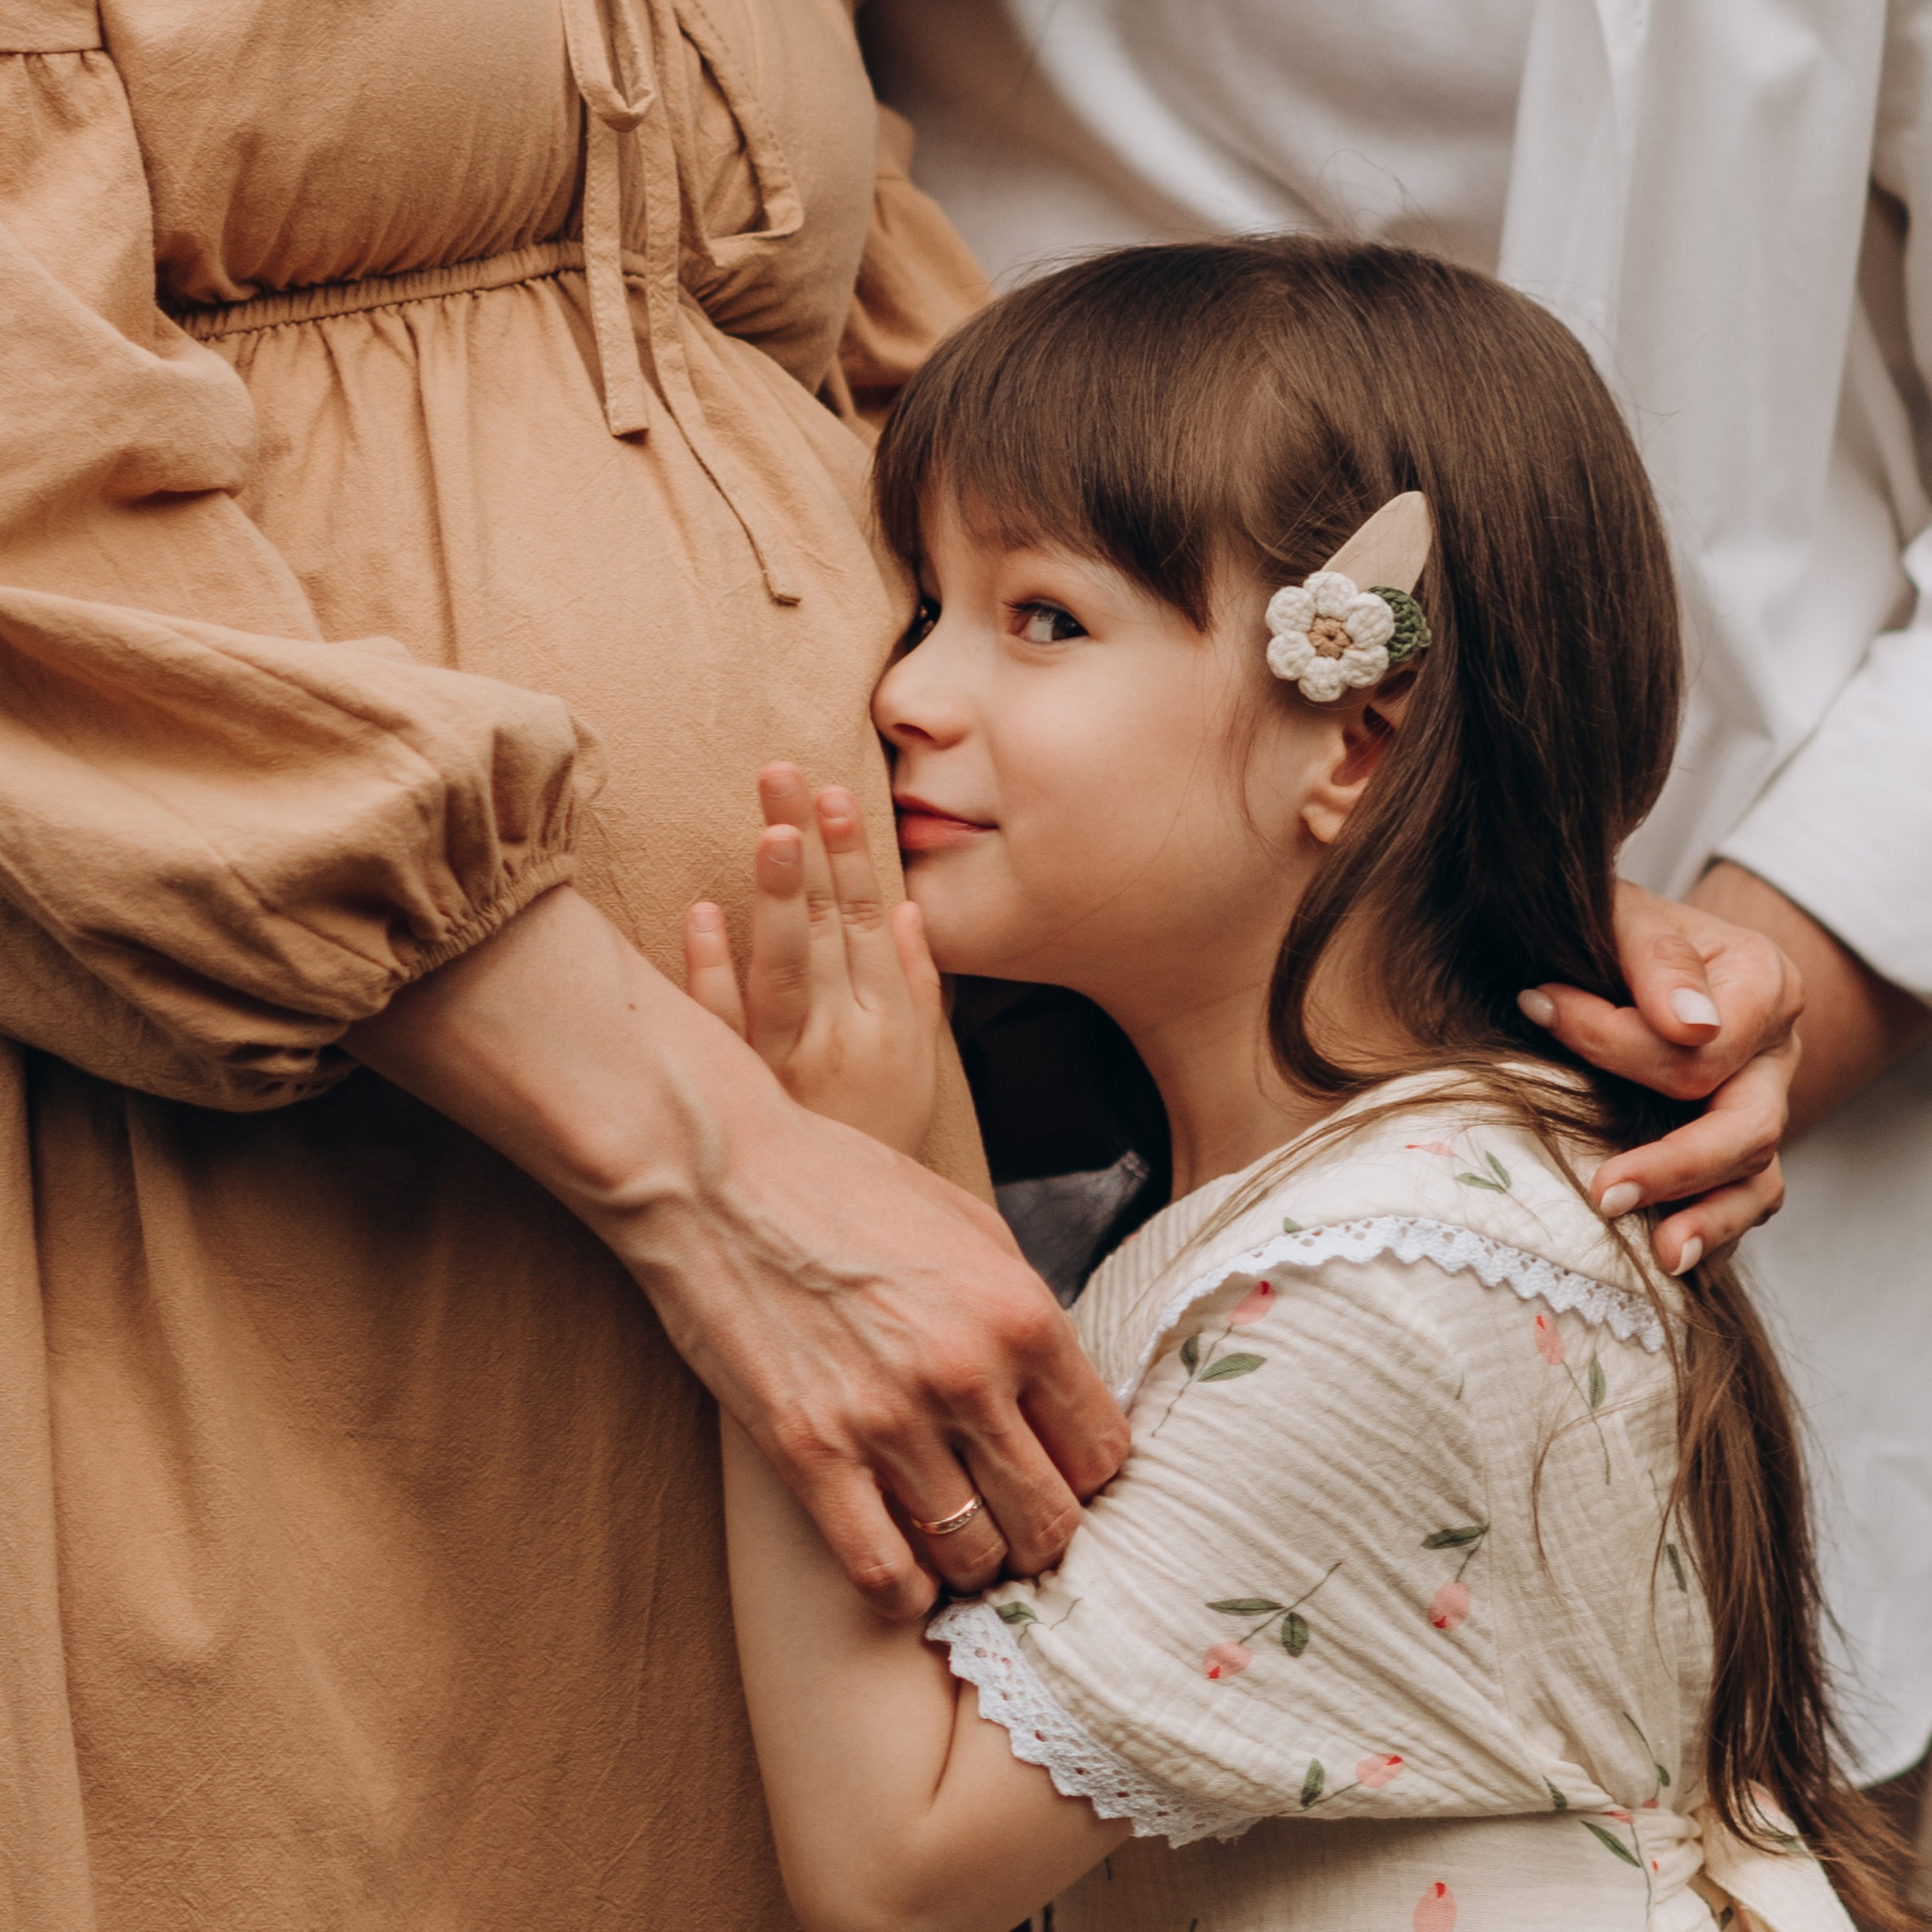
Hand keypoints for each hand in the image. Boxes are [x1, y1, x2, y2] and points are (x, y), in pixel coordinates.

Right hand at [345, 884, 1129, 1618]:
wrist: (719, 1176)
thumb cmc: (844, 1189)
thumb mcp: (970, 1227)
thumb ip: (1023, 1314)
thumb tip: (1062, 1394)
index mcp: (1020, 1312)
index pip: (1103, 1450)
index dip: (1087, 1473)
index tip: (1060, 1472)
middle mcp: (967, 1374)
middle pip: (1051, 1519)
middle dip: (1041, 1531)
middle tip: (1012, 1517)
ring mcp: (887, 1421)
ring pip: (976, 1558)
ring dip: (974, 1561)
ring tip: (957, 1537)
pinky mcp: (810, 1454)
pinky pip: (884, 1574)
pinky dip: (905, 1590)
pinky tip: (904, 1570)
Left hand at [684, 764, 941, 1156]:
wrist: (847, 1234)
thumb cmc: (878, 1139)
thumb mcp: (918, 1066)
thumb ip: (919, 987)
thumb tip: (911, 911)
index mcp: (890, 1025)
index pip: (872, 924)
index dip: (855, 857)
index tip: (838, 793)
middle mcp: (843, 1038)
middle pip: (830, 928)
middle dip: (812, 848)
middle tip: (786, 777)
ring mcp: (789, 1065)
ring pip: (785, 968)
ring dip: (779, 896)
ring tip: (772, 830)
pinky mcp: (741, 1092)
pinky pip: (725, 1027)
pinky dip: (712, 971)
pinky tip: (703, 915)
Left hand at [1517, 879, 1801, 1272]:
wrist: (1617, 946)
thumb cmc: (1613, 928)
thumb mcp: (1623, 912)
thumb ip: (1654, 956)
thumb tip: (1690, 1025)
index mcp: (1762, 986)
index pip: (1699, 1049)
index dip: (1614, 1040)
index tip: (1534, 1005)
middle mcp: (1773, 1055)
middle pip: (1747, 1128)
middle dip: (1675, 1166)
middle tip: (1604, 1193)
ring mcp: (1759, 1106)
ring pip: (1757, 1180)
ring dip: (1708, 1221)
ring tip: (1661, 1256)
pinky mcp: (1734, 1149)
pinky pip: (1740, 1205)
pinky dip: (1708, 1235)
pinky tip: (1668, 1266)